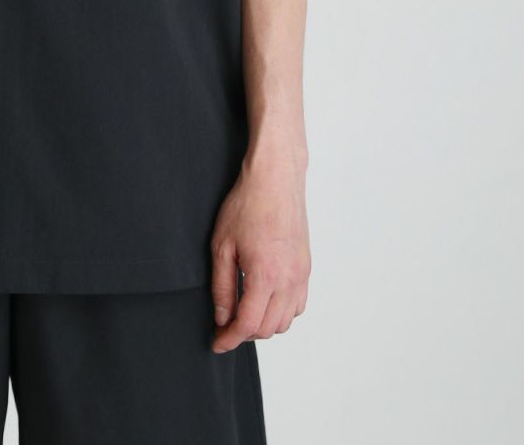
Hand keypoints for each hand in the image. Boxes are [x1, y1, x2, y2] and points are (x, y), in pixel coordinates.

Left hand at [210, 150, 310, 352]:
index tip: (217, 343)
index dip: (229, 338)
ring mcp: (301, 275)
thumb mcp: (222, 245)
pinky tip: (264, 300)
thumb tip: (222, 317)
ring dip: (264, 325)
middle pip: (268, 328)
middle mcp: (288, 280)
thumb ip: (222, 286)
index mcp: (265, 276)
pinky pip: (298, 305)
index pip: (248, 324)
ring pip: (286, 321)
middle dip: (244, 333)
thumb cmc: (246, 205)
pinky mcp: (306, 268)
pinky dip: (282, 313)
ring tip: (243, 312)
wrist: (275, 180)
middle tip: (224, 325)